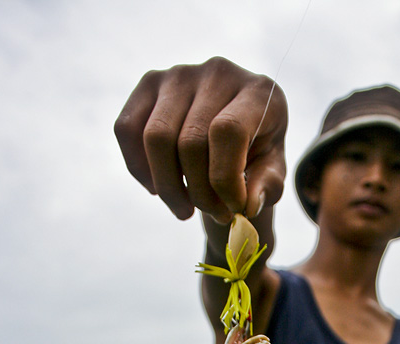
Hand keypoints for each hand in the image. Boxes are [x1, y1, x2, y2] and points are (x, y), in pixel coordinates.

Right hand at [114, 57, 287, 222]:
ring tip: (185, 209)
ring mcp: (179, 74)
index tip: (233, 209)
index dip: (224, 180)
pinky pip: (127, 129)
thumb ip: (266, 187)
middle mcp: (218, 72)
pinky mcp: (150, 82)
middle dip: (199, 193)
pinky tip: (157, 188)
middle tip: (214, 214)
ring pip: (155, 138)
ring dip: (168, 188)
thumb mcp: (273, 172)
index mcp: (257, 92)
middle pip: (189, 142)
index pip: (227, 132)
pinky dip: (139, 168)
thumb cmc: (257, 152)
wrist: (237, 129)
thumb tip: (247, 204)